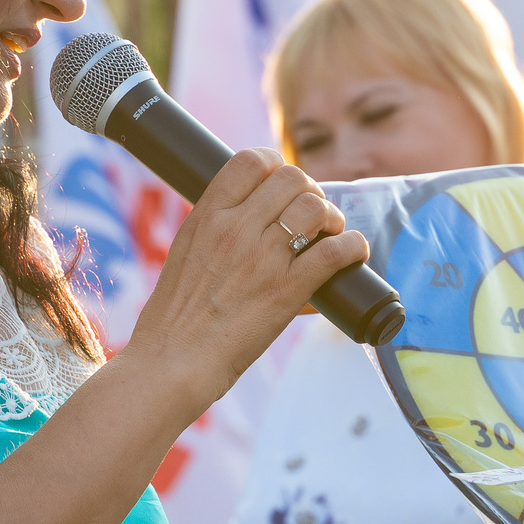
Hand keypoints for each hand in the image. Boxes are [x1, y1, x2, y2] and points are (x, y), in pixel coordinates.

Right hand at [122, 149, 368, 409]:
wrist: (170, 362)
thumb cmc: (174, 319)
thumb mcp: (184, 256)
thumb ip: (215, 235)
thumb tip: (257, 231)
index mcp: (206, 216)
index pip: (250, 160)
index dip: (276, 165)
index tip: (284, 183)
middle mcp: (235, 229)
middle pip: (292, 178)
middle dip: (310, 191)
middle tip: (312, 215)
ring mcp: (262, 258)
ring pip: (316, 208)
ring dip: (333, 218)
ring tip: (332, 234)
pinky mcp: (286, 291)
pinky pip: (334, 252)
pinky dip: (352, 248)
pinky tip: (352, 254)